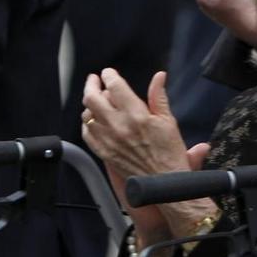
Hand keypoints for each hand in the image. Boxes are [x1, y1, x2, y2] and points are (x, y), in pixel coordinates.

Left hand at [83, 70, 213, 248]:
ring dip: (90, 104)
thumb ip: (159, 96)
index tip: (109, 73)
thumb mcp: (168, 120)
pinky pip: (86, 134)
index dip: (109, 75)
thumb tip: (159, 76)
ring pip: (87, 115)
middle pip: (92, 98)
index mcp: (136, 114)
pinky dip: (87, 123)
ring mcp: (108, 140)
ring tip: (97, 100)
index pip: (114, 86)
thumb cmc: (169, 153)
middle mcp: (118, 126)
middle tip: (95, 80)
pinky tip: (94, 120)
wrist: (164, 182)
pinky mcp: (103, 153)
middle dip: (91, 84)